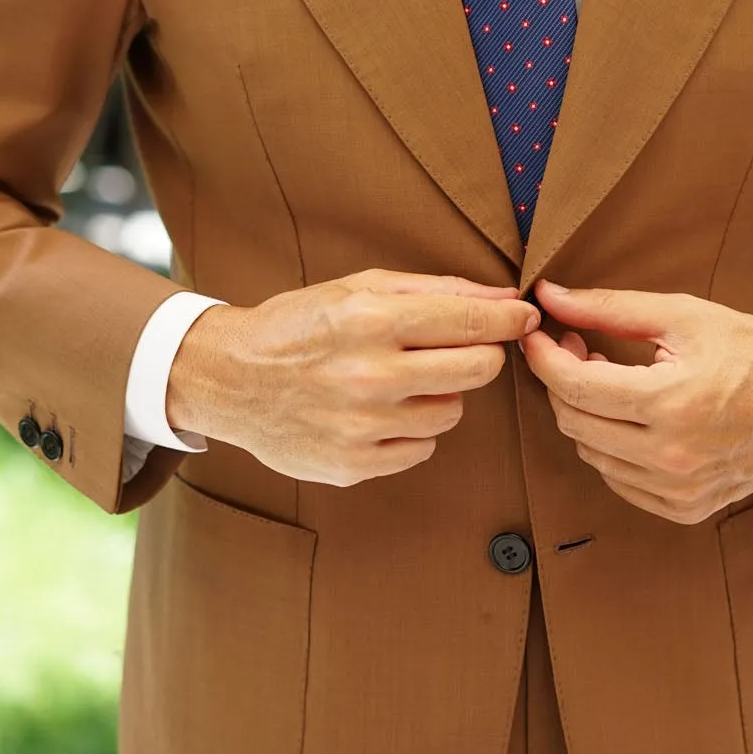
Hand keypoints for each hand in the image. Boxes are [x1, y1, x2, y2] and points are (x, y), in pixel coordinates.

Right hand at [166, 267, 540, 485]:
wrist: (229, 379)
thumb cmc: (299, 326)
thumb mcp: (357, 288)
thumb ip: (435, 290)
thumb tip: (505, 296)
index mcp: (370, 320)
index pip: (471, 321)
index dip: (509, 318)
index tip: (523, 317)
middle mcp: (369, 375)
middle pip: (477, 370)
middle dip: (480, 355)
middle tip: (455, 349)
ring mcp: (362, 426)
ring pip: (452, 413)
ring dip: (439, 395)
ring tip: (400, 381)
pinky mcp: (353, 465)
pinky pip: (421, 449)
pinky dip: (410, 430)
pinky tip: (378, 412)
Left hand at [520, 280, 752, 523]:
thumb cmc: (751, 351)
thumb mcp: (683, 315)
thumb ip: (609, 307)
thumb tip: (548, 296)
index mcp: (672, 404)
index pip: (575, 387)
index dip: (543, 357)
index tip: (536, 332)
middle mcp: (672, 457)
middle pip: (574, 422)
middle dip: (562, 381)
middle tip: (578, 346)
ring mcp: (679, 490)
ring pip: (590, 454)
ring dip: (585, 414)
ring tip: (608, 378)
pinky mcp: (685, 508)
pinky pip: (618, 480)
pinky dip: (610, 447)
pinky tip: (631, 416)